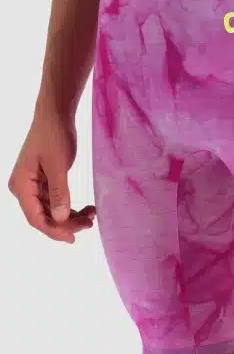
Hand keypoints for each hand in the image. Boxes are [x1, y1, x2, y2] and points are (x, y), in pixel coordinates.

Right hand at [8, 112, 95, 242]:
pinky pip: (56, 202)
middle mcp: (24, 189)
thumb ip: (60, 191)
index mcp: (21, 185)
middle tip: (90, 223)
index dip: (54, 231)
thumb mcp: (58, 164)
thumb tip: (61, 218)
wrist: (56, 115)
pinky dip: (71, 207)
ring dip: (71, 217)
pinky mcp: (45, 182)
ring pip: (52, 211)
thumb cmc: (54, 135)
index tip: (74, 237)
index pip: (36, 218)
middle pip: (44, 217)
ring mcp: (34, 186)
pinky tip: (87, 209)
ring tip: (92, 216)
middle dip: (67, 224)